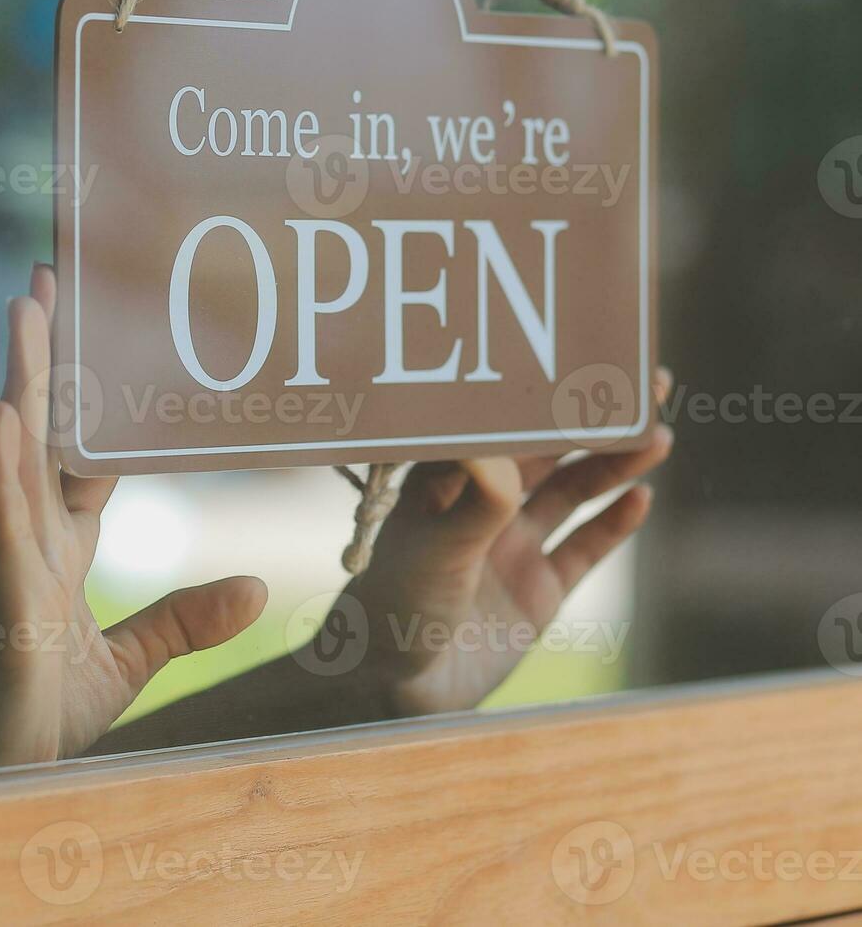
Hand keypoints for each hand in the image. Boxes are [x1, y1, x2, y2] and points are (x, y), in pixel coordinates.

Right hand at [0, 264, 266, 768]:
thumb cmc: (38, 720)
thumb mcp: (129, 664)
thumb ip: (185, 621)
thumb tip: (258, 587)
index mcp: (60, 550)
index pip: (81, 452)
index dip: (88, 392)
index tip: (92, 327)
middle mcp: (31, 541)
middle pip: (42, 430)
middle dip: (46, 354)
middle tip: (50, 276)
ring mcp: (11, 564)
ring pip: (17, 456)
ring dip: (22, 381)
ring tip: (26, 308)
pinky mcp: (3, 603)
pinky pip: (1, 524)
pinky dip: (1, 471)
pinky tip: (0, 416)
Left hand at [339, 371, 674, 715]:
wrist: (395, 691)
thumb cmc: (393, 610)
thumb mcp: (436, 550)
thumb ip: (477, 504)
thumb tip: (503, 450)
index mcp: (444, 482)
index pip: (503, 424)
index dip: (547, 394)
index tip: (588, 361)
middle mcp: (480, 506)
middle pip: (548, 451)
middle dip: (594, 421)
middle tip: (646, 387)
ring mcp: (510, 547)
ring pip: (573, 494)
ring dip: (613, 467)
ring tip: (659, 438)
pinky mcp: (536, 592)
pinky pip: (583, 548)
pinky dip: (613, 524)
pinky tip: (641, 499)